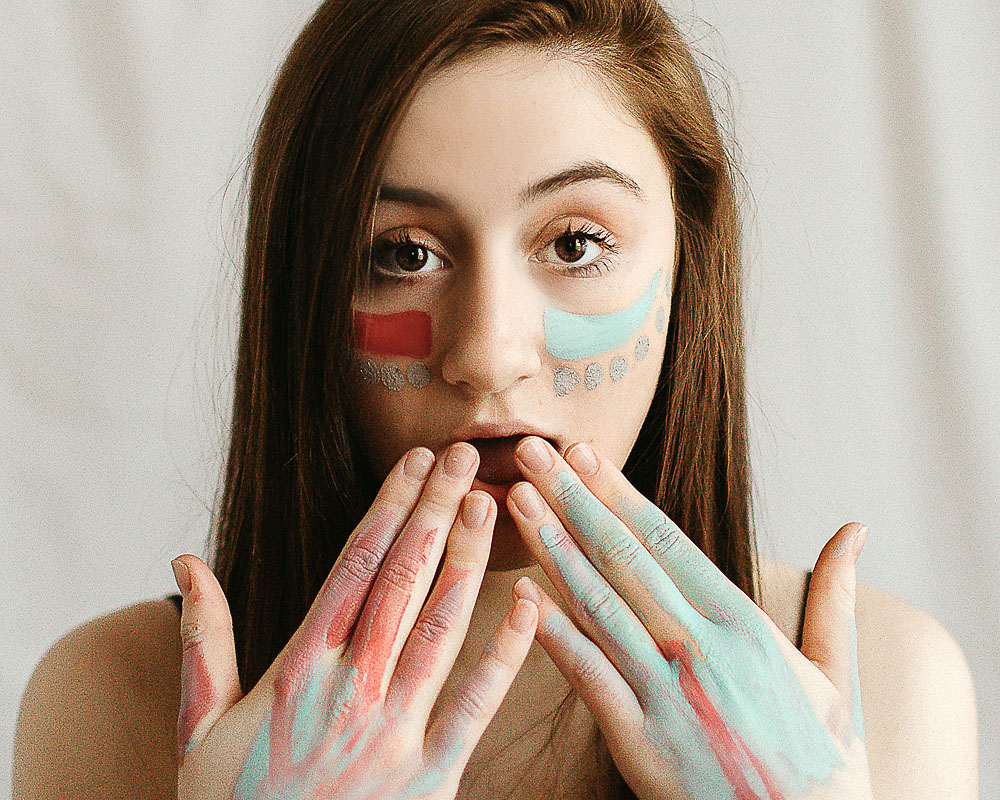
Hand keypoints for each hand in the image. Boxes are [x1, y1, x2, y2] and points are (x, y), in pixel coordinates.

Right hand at [171, 443, 537, 799]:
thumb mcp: (197, 726)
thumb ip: (201, 640)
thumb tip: (185, 562)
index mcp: (299, 668)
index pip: (354, 565)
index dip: (389, 506)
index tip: (413, 461)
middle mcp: (352, 687)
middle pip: (403, 579)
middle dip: (435, 510)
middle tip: (462, 455)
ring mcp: (396, 730)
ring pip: (442, 626)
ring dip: (468, 560)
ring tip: (490, 503)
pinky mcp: (432, 776)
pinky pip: (477, 703)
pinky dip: (508, 651)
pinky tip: (531, 605)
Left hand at [506, 436, 873, 799]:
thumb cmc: (824, 763)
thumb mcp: (839, 675)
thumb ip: (836, 596)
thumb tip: (855, 530)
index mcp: (744, 626)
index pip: (667, 540)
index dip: (617, 492)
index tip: (582, 453)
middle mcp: (700, 650)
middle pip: (622, 559)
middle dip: (571, 499)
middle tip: (532, 451)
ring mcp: (666, 696)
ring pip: (597, 606)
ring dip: (552, 549)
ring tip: (518, 501)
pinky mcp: (640, 743)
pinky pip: (588, 679)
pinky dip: (553, 635)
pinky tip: (524, 597)